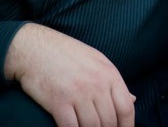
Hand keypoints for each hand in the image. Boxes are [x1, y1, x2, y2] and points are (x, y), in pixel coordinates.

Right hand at [4, 23, 135, 126]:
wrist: (35, 48)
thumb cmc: (67, 54)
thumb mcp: (97, 61)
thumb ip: (113, 82)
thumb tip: (132, 99)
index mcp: (109, 74)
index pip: (126, 108)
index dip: (127, 126)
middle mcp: (96, 84)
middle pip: (109, 121)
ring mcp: (78, 94)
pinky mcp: (58, 102)